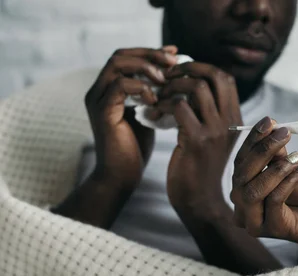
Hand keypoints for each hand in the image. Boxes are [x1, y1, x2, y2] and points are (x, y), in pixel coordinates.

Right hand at [85, 46, 178, 188]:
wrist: (121, 177)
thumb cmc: (136, 149)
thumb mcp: (149, 115)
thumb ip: (154, 95)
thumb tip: (176, 78)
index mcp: (109, 89)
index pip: (127, 56)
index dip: (151, 52)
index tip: (175, 55)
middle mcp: (99, 90)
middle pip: (121, 54)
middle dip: (150, 54)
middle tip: (173, 62)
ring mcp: (97, 99)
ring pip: (117, 64)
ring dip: (146, 68)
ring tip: (165, 80)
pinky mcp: (102, 112)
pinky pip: (119, 86)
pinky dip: (140, 87)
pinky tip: (156, 99)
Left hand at [155, 62, 242, 220]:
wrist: (200, 201)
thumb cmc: (200, 169)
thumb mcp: (213, 139)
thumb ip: (210, 115)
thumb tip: (193, 86)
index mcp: (235, 119)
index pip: (225, 78)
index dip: (201, 67)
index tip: (180, 73)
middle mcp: (229, 122)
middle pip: (214, 75)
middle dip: (187, 68)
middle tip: (167, 76)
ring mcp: (215, 130)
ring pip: (196, 86)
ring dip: (172, 86)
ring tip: (158, 96)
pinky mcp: (196, 140)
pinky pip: (179, 106)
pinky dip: (162, 104)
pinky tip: (153, 114)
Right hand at [230, 117, 297, 246]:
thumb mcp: (287, 168)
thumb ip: (276, 152)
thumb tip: (271, 125)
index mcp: (240, 191)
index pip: (240, 162)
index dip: (253, 140)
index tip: (269, 121)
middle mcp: (240, 208)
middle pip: (242, 176)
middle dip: (263, 151)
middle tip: (284, 134)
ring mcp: (253, 222)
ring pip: (254, 191)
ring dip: (276, 169)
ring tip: (297, 157)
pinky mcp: (271, 230)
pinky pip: (274, 201)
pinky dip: (288, 182)